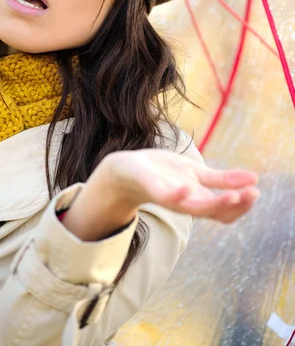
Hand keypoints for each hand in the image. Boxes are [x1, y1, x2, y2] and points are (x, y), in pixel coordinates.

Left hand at [103, 149, 259, 223]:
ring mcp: (168, 197)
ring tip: (232, 195)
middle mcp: (185, 203)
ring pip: (193, 208)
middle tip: (251, 194)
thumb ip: (221, 180)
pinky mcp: (151, 188)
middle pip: (213, 211)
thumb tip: (255, 179)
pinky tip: (186, 188)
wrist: (125, 171)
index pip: (224, 210)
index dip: (241, 205)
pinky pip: (164, 196)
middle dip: (234, 205)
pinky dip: (176, 195)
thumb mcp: (195, 174)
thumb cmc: (161, 174)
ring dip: (213, 203)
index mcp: (197, 199)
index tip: (256, 191)